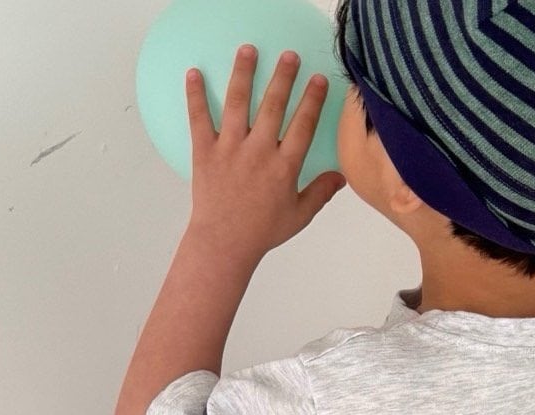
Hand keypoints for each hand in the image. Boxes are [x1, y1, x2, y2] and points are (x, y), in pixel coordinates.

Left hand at [184, 43, 345, 262]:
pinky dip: (195, 95)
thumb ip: (320, 193)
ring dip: (244, 73)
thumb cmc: (263, 232)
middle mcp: (259, 151)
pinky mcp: (205, 151)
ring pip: (238, 102)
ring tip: (249, 51)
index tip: (318, 80)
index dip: (313, 100)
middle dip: (283, 77)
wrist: (225, 243)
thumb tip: (341, 178)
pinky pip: (199, 118)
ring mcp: (231, 148)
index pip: (303, 125)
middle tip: (289, 56)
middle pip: (273, 105)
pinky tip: (194, 74)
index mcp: (284, 166)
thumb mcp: (299, 216)